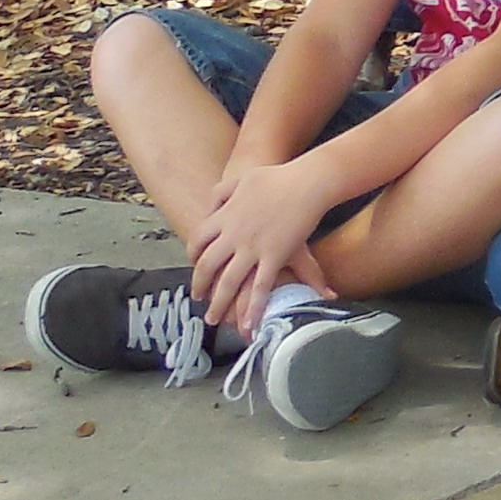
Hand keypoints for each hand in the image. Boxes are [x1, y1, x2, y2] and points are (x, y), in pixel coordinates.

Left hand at [189, 158, 333, 325]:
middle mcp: (234, 235)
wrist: (307, 180)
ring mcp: (253, 247)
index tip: (195, 265)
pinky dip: (254, 307)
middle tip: (198, 297)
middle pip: (207, 266)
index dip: (193, 255)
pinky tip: (251, 323)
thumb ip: (222, 192)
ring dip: (218, 303)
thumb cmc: (278, 177)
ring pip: (228, 282)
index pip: (198, 240)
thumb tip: (211, 204)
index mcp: (224, 217)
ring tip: (212, 318)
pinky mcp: (275, 255)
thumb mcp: (242, 179)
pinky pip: (261, 287)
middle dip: (200, 285)